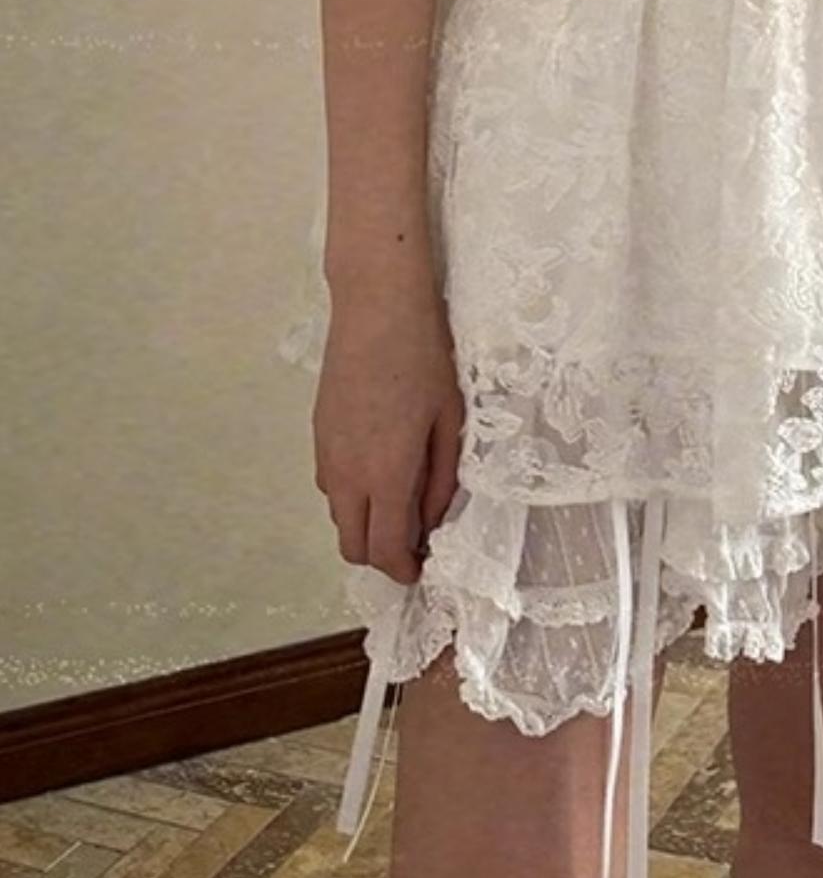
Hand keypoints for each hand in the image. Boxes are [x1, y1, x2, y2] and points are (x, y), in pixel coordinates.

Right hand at [312, 285, 463, 585]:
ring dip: (365, 522)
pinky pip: (330, 484)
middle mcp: (348, 473)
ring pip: (338, 515)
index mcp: (387, 474)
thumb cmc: (425, 357)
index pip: (386, 550)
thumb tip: (431, 522)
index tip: (423, 567)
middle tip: (415, 537)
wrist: (377, 306)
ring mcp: (326, 453)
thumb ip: (442, 479)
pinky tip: (379, 464)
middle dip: (382, 555)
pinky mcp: (317, 434)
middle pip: (352, 545)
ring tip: (401, 496)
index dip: (404, 570)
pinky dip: (352, 493)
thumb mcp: (450, 420)